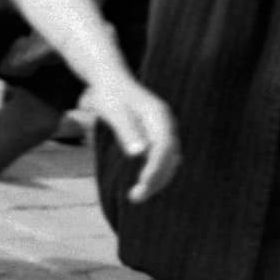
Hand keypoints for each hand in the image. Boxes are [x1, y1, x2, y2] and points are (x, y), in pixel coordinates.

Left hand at [81, 76, 180, 202]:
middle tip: (135, 198)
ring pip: (168, 162)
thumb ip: (127, 131)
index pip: (164, 147)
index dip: (156, 168)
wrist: (110, 81)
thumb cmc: (110, 95)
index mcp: (158, 115)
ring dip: (156, 180)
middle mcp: (166, 124)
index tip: (143, 184)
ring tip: (135, 196)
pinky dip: (154, 174)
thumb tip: (140, 153)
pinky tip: (142, 185)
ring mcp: (164, 130)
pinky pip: (161, 160)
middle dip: (156, 180)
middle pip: (169, 157)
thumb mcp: (113, 111)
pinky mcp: (157, 137)